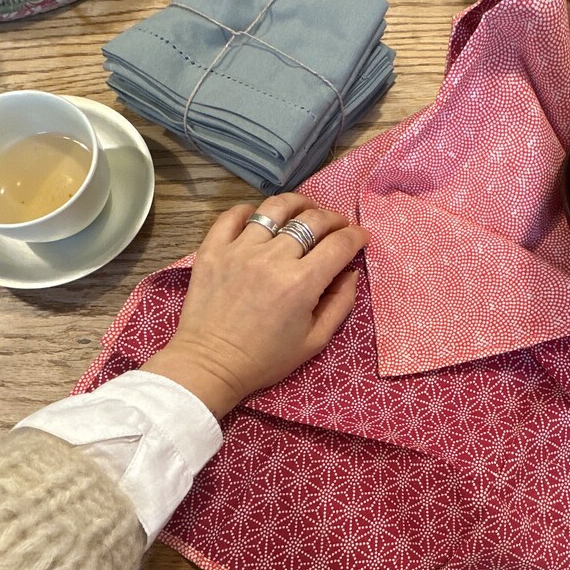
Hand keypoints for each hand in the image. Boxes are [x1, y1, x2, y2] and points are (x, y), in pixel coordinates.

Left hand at [141, 194, 368, 418]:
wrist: (209, 365)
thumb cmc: (264, 359)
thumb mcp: (314, 341)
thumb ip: (340, 304)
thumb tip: (350, 273)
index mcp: (301, 283)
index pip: (339, 244)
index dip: (356, 236)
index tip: (360, 237)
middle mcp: (272, 258)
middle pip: (312, 220)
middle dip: (334, 219)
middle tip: (338, 226)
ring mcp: (239, 249)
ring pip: (275, 208)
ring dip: (298, 204)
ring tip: (305, 210)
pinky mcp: (213, 249)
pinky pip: (233, 215)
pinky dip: (250, 211)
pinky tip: (260, 219)